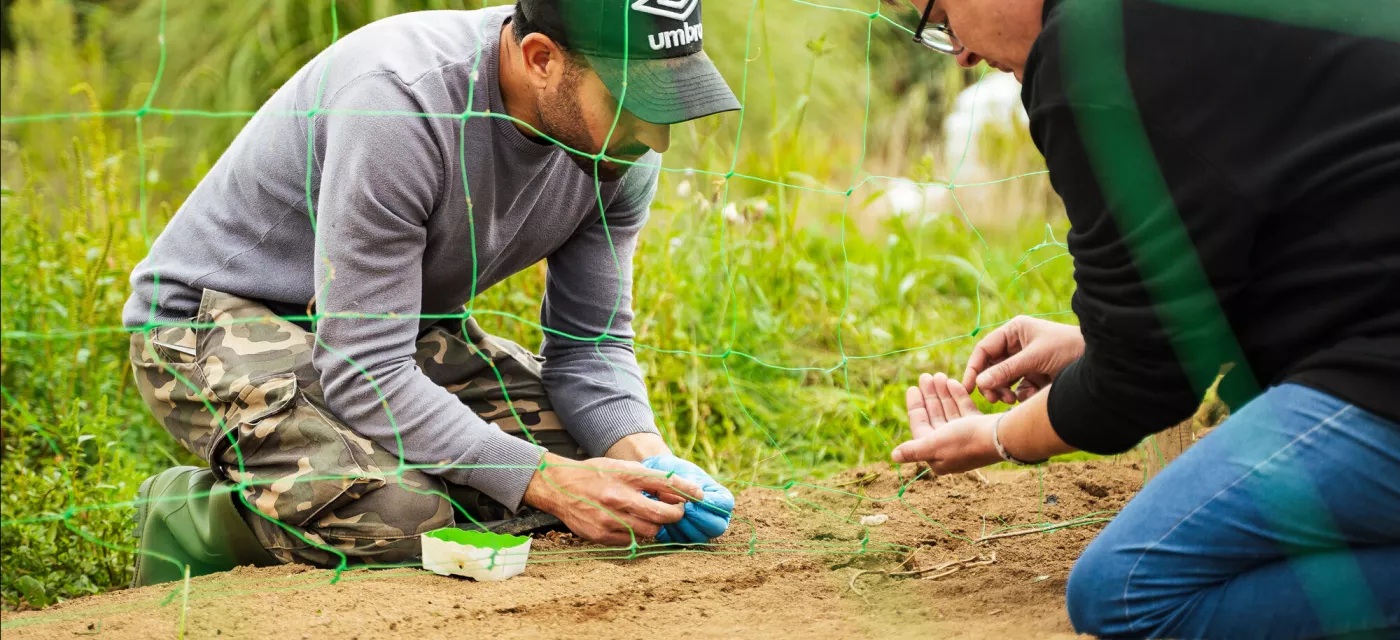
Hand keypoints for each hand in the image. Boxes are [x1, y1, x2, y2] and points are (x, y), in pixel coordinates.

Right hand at [522, 453, 702, 545]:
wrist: (557, 486)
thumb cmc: (594, 474)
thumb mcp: (620, 466)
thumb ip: (646, 477)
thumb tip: (675, 490)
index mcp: (626, 476)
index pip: (666, 484)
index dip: (687, 491)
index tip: (700, 496)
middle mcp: (619, 497)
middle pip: (663, 515)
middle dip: (676, 515)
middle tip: (677, 512)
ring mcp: (610, 519)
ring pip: (650, 531)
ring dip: (656, 525)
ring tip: (650, 516)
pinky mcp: (601, 535)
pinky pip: (631, 541)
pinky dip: (636, 534)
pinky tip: (629, 523)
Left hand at [641, 455, 733, 543]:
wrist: (657, 479)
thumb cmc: (675, 473)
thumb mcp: (686, 474)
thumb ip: (693, 487)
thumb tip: (699, 500)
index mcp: (720, 500)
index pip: (725, 506)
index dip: (711, 504)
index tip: (694, 498)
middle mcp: (714, 518)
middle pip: (717, 528)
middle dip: (699, 518)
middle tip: (684, 508)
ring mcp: (699, 530)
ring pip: (699, 538)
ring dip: (684, 525)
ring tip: (671, 510)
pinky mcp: (682, 538)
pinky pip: (680, 542)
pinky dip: (671, 531)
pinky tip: (662, 518)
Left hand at [893, 372, 1002, 473]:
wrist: (1002, 438)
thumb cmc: (965, 442)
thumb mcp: (933, 445)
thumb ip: (913, 450)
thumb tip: (893, 456)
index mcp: (937, 455)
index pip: (921, 427)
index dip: (916, 407)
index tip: (912, 388)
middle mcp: (950, 447)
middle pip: (935, 417)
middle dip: (930, 396)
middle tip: (925, 376)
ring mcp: (966, 437)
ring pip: (949, 411)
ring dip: (943, 393)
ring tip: (938, 375)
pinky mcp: (979, 428)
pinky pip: (965, 410)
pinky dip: (958, 397)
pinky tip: (953, 382)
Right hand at [962, 316, 1083, 404]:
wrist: (1100, 362)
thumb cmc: (1069, 349)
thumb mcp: (1034, 359)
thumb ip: (1006, 371)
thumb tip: (979, 384)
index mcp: (1014, 331)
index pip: (985, 349)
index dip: (974, 368)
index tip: (968, 388)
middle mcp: (1017, 345)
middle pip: (991, 367)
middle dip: (991, 383)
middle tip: (994, 399)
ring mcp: (1026, 361)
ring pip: (1003, 380)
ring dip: (1003, 391)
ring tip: (1011, 400)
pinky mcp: (1036, 376)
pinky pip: (1018, 388)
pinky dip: (1020, 395)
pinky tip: (1028, 398)